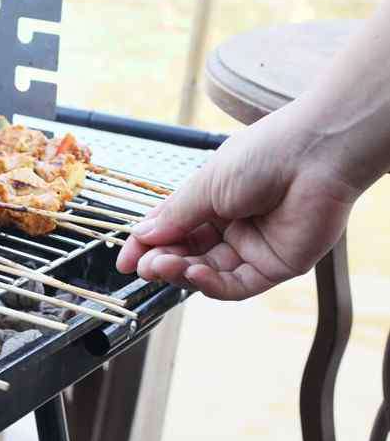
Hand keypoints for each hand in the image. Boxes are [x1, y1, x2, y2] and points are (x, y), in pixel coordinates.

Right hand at [115, 105, 361, 299]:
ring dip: (181, 273)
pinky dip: (210, 284)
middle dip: (162, 261)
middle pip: (187, 254)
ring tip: (162, 266)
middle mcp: (231, 226)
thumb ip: (174, 216)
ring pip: (207, 273)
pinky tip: (193, 273)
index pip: (172, 230)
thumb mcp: (205, 185)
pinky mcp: (275, 266)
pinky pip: (236, 286)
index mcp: (212, 201)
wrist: (315, 154)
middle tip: (144, 265)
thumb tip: (142, 235)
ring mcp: (253, 247)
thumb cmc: (264, 155)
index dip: (147, 245)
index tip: (125, 261)